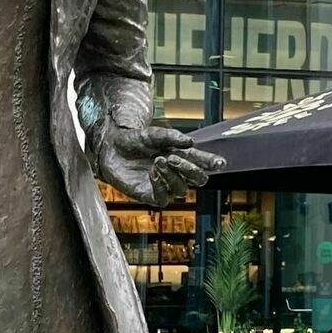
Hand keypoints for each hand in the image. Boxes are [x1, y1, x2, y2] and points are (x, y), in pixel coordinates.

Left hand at [94, 118, 223, 207]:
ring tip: (157, 161)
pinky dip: (160, 186)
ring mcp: (165, 186)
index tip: (220, 164)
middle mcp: (177, 173)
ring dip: (172, 175)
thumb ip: (171, 136)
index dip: (213, 163)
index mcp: (182, 156)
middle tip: (173, 157)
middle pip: (198, 180)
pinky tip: (152, 174)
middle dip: (190, 170)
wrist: (110, 148)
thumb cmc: (134, 140)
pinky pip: (164, 198)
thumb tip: (190, 142)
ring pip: (182, 190)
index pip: (203, 163)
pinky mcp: (150, 195)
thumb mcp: (152, 134)